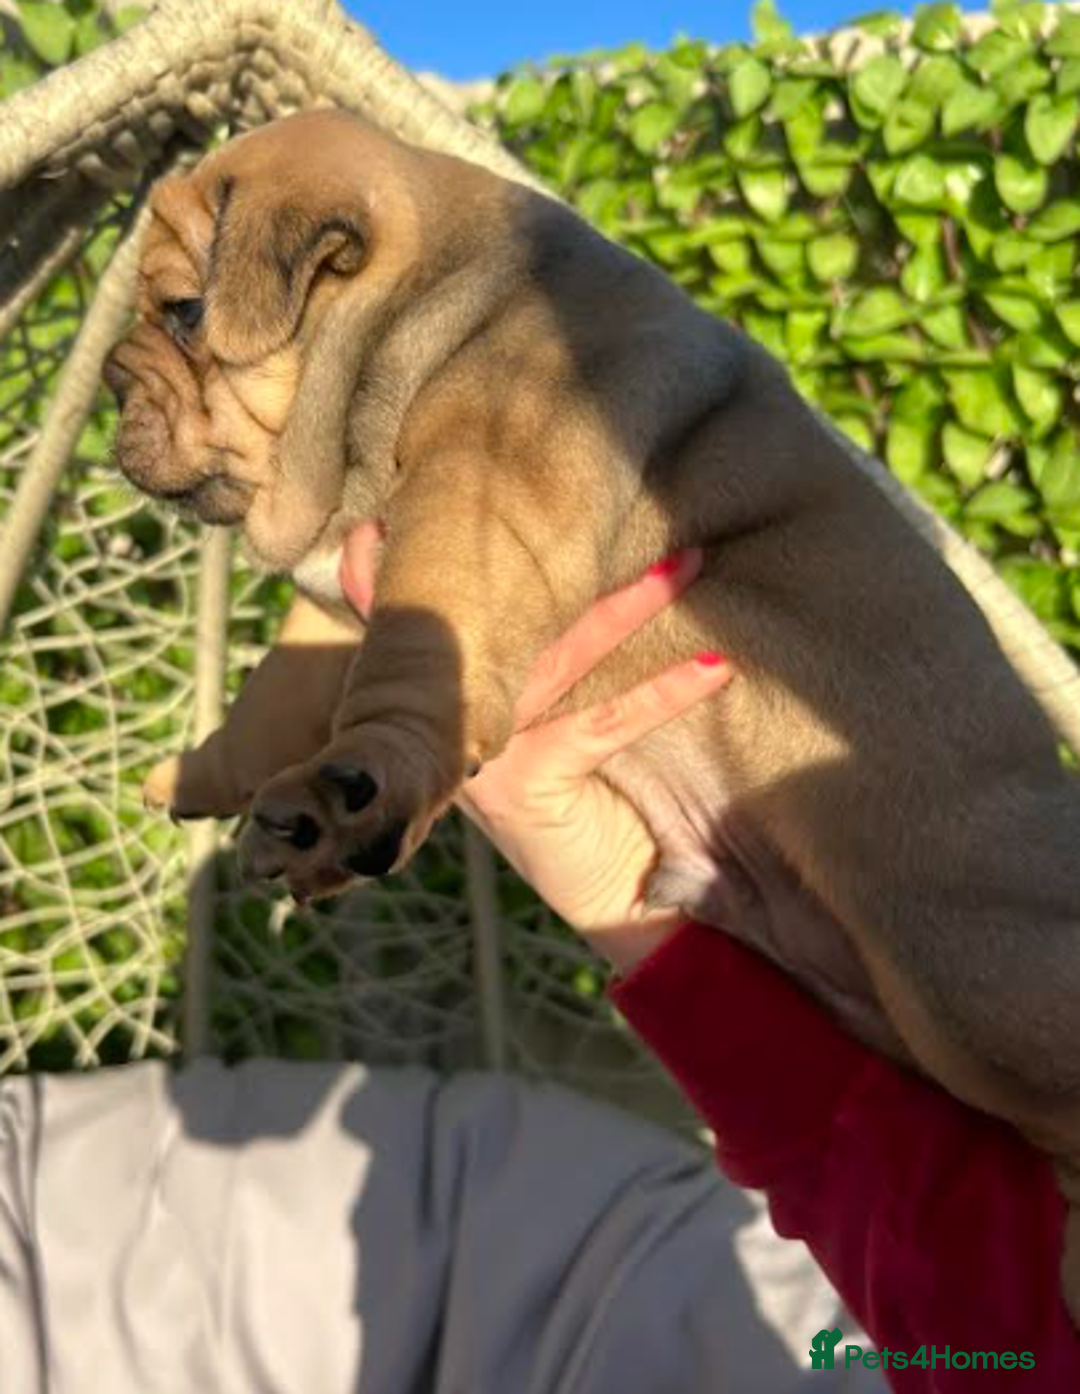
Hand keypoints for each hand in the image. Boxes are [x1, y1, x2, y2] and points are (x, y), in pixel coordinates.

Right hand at [341, 527, 731, 970]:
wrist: (622, 896)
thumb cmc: (598, 799)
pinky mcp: (524, 784)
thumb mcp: (560, 727)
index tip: (380, 519)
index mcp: (449, 705)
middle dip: (555, 558)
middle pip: (507, 618)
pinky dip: (664, 691)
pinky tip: (714, 667)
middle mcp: (452, 722)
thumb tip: (582, 580)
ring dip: (629, 604)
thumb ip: (550, 668)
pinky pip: (601, 722)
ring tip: (687, 562)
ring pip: (559, 656)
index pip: (420, 623)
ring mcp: (481, 754)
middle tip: (611, 496)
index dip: (392, 571)